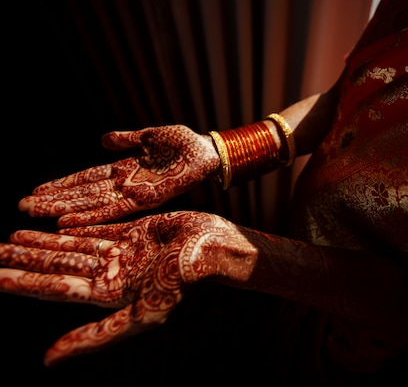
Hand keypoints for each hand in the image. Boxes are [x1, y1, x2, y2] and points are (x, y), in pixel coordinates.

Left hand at [0, 211, 232, 365]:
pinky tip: (52, 225)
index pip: (56, 288)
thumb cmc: (179, 282)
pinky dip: (73, 228)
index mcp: (108, 296)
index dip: (23, 282)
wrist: (210, 249)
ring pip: (74, 247)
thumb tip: (48, 359)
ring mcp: (122, 253)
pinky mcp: (134, 233)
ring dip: (44, 243)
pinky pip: (97, 230)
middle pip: (59, 265)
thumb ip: (94, 337)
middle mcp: (111, 275)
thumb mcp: (138, 317)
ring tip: (11, 237)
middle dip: (25, 259)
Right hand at [18, 125, 219, 226]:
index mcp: (126, 169)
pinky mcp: (147, 199)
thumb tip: (102, 139)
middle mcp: (126, 185)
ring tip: (36, 215)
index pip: (88, 179)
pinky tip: (69, 222)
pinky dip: (91, 217)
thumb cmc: (185, 144)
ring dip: (65, 210)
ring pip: (93, 204)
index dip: (63, 185)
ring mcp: (135, 193)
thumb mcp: (151, 136)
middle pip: (84, 194)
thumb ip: (126, 140)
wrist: (209, 151)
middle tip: (23, 207)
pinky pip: (115, 210)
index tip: (37, 190)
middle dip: (55, 200)